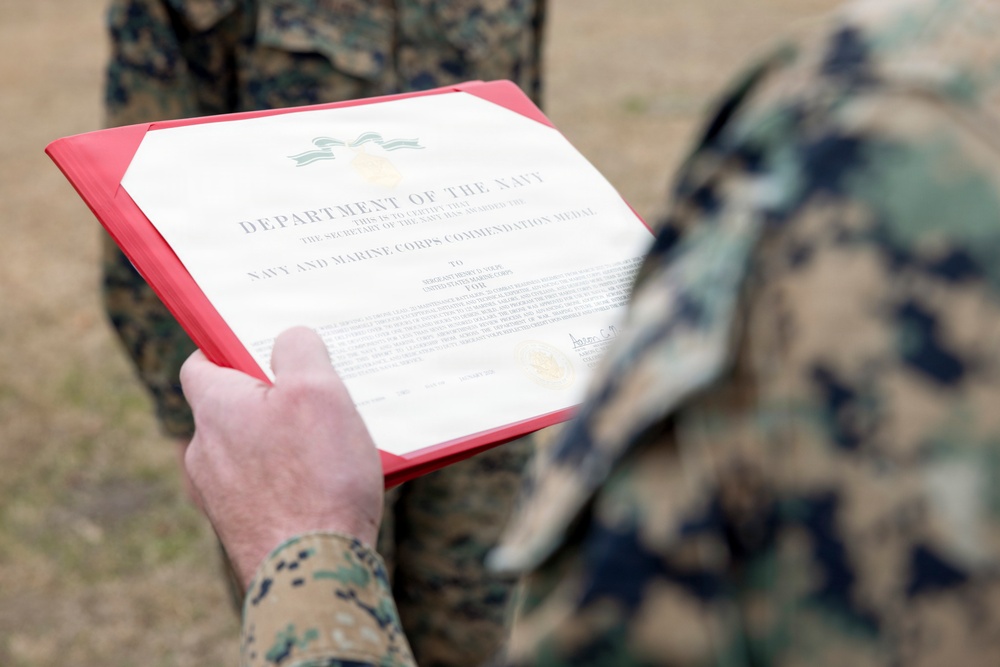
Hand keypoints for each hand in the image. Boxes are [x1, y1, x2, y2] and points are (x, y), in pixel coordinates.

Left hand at [180, 326, 383, 589]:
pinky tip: (331, 487)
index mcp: (214, 410)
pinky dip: (293, 481)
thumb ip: (299, 349)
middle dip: (272, 399)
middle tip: (319, 397)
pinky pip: (268, 489)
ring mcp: (220, 498)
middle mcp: (204, 453)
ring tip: (335, 447)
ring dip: (286, 443)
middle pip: (234, 408)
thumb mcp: (318, 391)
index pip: (201, 362)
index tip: (266, 347)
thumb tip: (290, 338)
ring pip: (253, 451)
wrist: (314, 572)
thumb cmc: (316, 477)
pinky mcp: (244, 530)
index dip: (231, 349)